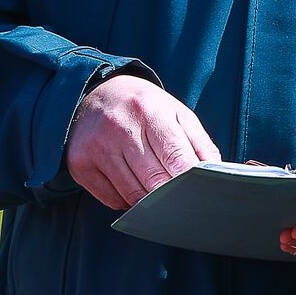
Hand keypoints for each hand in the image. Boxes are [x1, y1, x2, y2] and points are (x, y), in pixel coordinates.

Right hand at [63, 73, 220, 210]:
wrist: (95, 94)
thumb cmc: (143, 106)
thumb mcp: (176, 113)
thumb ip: (200, 143)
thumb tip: (215, 173)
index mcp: (149, 112)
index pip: (176, 158)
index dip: (190, 180)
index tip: (200, 191)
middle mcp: (120, 129)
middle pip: (155, 182)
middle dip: (173, 194)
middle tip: (183, 197)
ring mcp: (97, 149)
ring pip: (134, 195)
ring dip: (151, 199)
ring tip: (157, 186)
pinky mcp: (80, 166)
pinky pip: (113, 200)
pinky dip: (128, 199)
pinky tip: (132, 182)